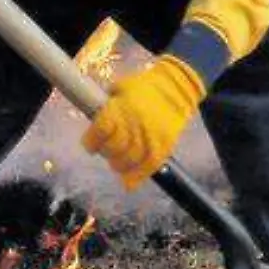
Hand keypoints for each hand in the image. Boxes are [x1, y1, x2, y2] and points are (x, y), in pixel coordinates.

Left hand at [82, 55, 205, 188]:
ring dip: (119, 164)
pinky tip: (128, 181)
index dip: (91, 140)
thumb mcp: (120, 88)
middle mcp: (135, 123)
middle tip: (108, 148)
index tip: (90, 144)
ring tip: (119, 160)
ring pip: (128, 161)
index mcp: (122, 107)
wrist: (178, 88)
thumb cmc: (144, 87)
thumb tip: (91, 120)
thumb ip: (106, 105)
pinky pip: (148, 168)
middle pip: (113, 148)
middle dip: (106, 151)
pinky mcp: (164, 146)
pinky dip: (136, 177)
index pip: (100, 129)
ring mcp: (151, 136)